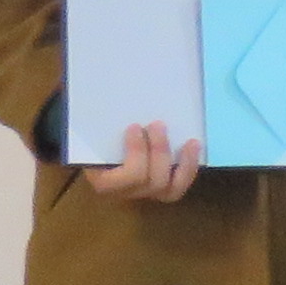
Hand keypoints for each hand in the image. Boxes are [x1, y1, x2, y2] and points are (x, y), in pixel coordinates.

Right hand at [85, 120, 201, 204]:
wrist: (99, 153)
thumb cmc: (94, 140)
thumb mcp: (91, 132)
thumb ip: (97, 120)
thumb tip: (95, 90)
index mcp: (103, 181)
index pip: (127, 177)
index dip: (136, 152)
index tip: (134, 126)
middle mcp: (125, 194)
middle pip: (150, 182)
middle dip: (159, 152)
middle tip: (157, 124)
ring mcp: (145, 195)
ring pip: (170, 190)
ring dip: (182, 164)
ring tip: (190, 142)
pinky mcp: (161, 190)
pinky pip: (179, 186)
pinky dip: (189, 168)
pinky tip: (194, 148)